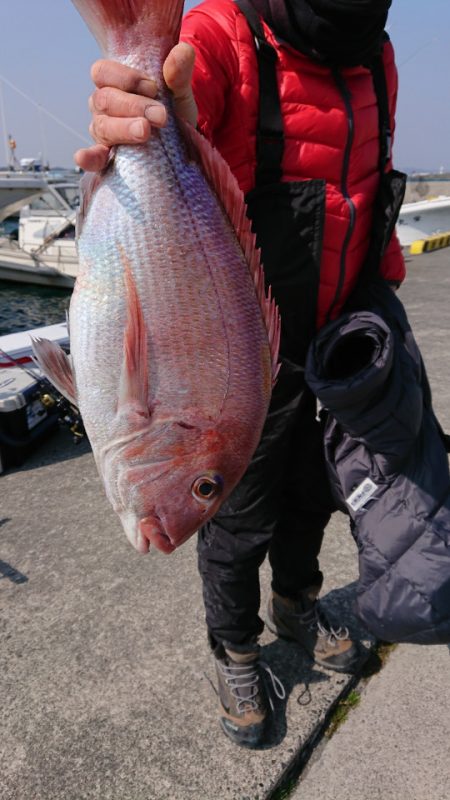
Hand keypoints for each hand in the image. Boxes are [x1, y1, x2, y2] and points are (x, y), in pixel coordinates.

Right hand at [75, 42, 196, 171]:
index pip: (103, 72)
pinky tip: (84, 158)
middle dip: (133, 106)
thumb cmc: (173, 109)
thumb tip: (183, 51)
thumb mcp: (179, 90)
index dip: (125, 79)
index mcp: (114, 82)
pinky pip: (92, 158)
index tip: (153, 88)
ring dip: (123, 128)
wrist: (182, 142)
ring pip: (101, 126)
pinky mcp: (107, 157)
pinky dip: (88, 157)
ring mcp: (103, 131)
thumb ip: (179, 72)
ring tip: (146, 132)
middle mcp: (103, 106)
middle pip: (104, 100)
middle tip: (160, 115)